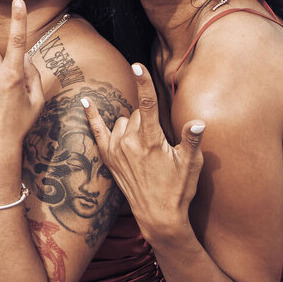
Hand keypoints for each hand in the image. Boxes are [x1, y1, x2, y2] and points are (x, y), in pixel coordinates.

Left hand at [82, 62, 204, 244]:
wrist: (158, 216)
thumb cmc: (178, 189)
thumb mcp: (190, 165)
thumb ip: (191, 141)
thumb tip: (198, 122)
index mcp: (150, 141)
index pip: (147, 106)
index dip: (143, 84)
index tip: (137, 65)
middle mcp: (129, 142)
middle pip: (137, 113)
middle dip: (149, 119)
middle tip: (161, 143)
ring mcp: (116, 149)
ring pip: (123, 121)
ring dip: (132, 125)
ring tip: (146, 148)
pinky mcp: (108, 156)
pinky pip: (97, 129)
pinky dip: (91, 115)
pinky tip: (85, 101)